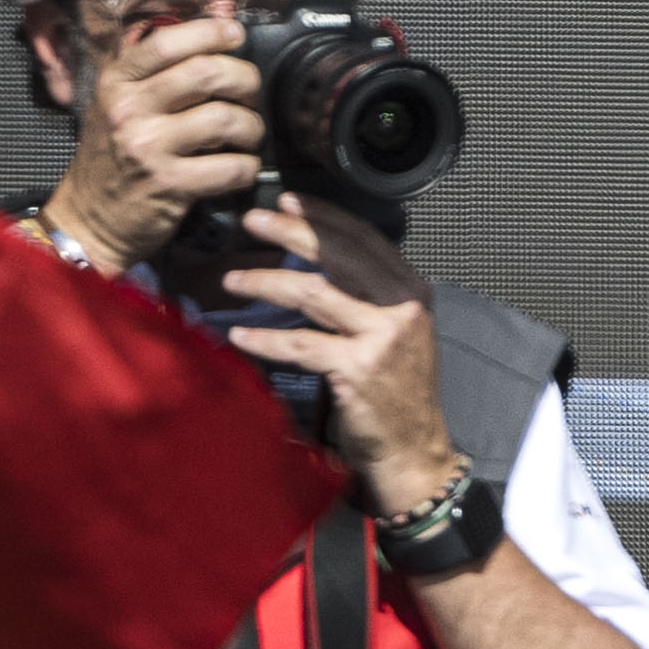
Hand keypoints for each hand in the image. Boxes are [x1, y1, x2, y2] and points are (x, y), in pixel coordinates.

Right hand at [47, 1, 265, 269]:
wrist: (88, 219)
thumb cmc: (112, 159)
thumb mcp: (117, 105)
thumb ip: (153, 74)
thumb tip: (209, 41)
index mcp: (117, 81)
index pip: (168, 40)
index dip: (212, 32)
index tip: (236, 35)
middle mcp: (129, 108)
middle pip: (207, 73)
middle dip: (245, 80)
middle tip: (250, 94)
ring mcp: (147, 146)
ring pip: (224, 119)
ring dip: (251, 127)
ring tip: (247, 136)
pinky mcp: (169, 184)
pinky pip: (230, 167)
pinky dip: (246, 167)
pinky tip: (240, 168)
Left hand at [217, 189, 462, 511]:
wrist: (414, 448)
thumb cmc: (398, 392)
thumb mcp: (396, 332)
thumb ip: (368, 295)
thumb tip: (317, 259)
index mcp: (412, 291)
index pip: (365, 239)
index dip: (324, 216)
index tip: (290, 201)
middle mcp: (402, 308)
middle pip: (338, 255)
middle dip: (290, 233)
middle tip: (253, 221)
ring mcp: (382, 338)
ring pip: (312, 292)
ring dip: (265, 282)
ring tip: (234, 280)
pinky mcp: (357, 369)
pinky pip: (299, 343)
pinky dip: (265, 339)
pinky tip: (240, 334)